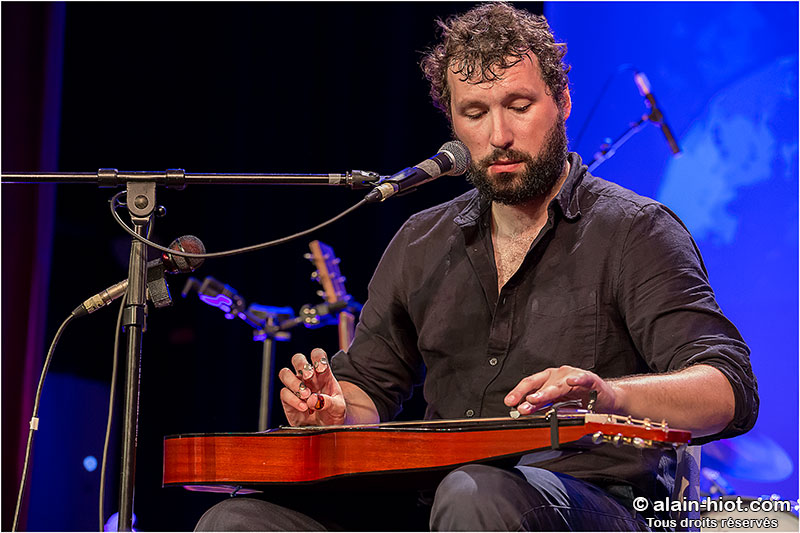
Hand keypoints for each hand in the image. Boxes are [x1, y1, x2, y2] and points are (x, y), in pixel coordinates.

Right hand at [278, 348, 346, 426]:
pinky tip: (303, 407)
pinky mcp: (288, 399)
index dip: (318, 358)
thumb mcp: (338, 408)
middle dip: (302, 365)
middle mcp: (307, 378)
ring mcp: (296, 387)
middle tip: (308, 376)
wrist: (326, 428)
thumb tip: (314, 399)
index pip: (317, 355)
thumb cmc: (333, 413)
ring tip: (305, 394)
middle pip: (297, 359)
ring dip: (294, 382)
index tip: (321, 369)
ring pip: (285, 373)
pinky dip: (293, 400)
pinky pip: (284, 393)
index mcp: (322, 374)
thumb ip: (330, 403)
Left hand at [503, 365, 620, 414]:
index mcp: (549, 379)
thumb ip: (542, 406)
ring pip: (558, 384)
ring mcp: (574, 376)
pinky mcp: (590, 380)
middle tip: (521, 406)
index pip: (530, 384)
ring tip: (536, 399)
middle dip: (529, 395)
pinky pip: (583, 379)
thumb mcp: (558, 403)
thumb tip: (524, 410)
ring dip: (546, 392)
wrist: (606, 398)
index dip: (518, 392)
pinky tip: (571, 382)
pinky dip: (577, 380)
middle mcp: (559, 375)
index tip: (509, 403)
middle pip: (541, 384)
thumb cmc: (581, 398)